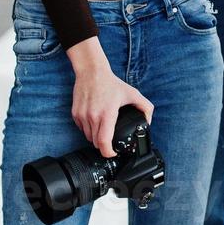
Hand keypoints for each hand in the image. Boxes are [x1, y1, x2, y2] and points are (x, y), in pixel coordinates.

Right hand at [68, 38, 154, 157]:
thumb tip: (148, 122)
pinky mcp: (75, 114)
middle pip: (96, 143)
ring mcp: (82, 116)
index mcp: (107, 113)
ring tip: (103, 128)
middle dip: (104, 144)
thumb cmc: (111, 83)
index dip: (108, 152)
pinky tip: (94, 121)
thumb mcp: (132, 93)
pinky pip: (81, 129)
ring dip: (95, 137)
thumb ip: (145, 107)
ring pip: (88, 137)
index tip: (113, 153)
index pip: (104, 142)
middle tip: (110, 139)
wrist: (91, 72)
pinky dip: (88, 129)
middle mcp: (93, 116)